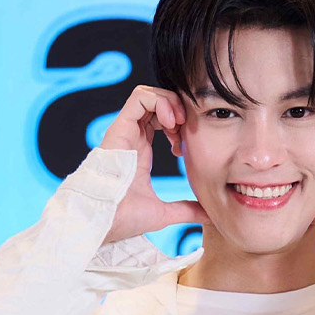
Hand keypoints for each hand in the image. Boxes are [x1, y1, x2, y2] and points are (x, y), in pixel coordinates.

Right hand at [98, 85, 210, 243]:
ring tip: (178, 123)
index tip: (185, 147)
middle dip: (177, 110)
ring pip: (149, 95)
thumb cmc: (125, 218)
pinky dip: (159, 101)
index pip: (159, 121)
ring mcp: (126, 130)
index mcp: (140, 151)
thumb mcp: (164, 213)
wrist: (106, 219)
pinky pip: (140, 97)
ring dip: (170, 103)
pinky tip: (170, 122)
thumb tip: (209, 216)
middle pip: (156, 104)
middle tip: (185, 131)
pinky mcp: (121, 126)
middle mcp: (132, 137)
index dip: (178, 126)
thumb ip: (186, 210)